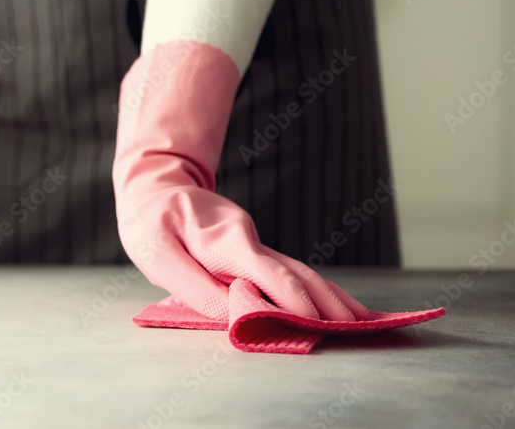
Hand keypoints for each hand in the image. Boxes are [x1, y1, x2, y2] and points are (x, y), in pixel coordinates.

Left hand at [113, 40, 367, 322]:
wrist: (155, 185)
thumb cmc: (151, 222)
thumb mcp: (158, 255)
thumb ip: (195, 287)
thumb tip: (235, 317)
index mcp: (222, 239)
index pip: (266, 270)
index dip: (291, 298)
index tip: (316, 323)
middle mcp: (246, 239)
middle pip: (294, 272)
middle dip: (326, 302)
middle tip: (358, 328)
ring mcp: (253, 243)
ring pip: (299, 271)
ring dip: (331, 297)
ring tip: (364, 320)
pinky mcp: (252, 250)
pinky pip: (288, 272)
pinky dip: (315, 290)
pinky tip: (337, 305)